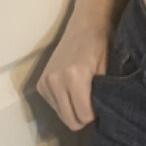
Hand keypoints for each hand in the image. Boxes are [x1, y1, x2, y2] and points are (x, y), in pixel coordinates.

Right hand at [35, 8, 113, 131]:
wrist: (84, 25)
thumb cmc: (99, 45)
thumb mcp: (105, 70)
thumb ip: (99, 95)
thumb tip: (97, 116)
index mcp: (74, 78)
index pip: (83, 116)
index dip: (94, 114)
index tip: (100, 104)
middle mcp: (55, 81)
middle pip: (70, 120)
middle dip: (83, 117)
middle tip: (92, 103)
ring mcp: (45, 82)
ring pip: (61, 115)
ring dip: (72, 110)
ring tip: (82, 94)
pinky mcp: (40, 84)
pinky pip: (53, 106)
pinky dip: (63, 103)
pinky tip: (70, 89)